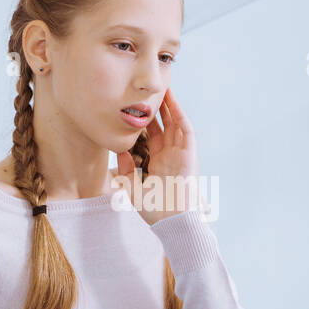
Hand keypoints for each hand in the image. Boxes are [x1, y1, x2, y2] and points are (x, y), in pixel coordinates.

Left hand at [115, 87, 198, 225]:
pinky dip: (179, 114)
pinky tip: (172, 101)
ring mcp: (181, 153)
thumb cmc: (153, 209)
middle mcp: (170, 155)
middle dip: (156, 108)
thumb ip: (125, 169)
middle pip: (163, 125)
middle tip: (147, 91)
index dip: (144, 121)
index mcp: (157, 163)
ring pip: (175, 123)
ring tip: (161, 87)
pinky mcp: (190, 154)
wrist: (172, 221)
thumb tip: (119, 150)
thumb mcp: (132, 187)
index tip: (133, 107)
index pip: (151, 136)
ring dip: (169, 105)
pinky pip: (185, 130)